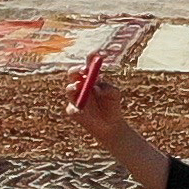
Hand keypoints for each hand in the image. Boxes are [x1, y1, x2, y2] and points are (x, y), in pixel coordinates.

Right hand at [63, 47, 166, 186]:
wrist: (115, 134)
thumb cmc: (117, 113)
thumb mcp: (115, 99)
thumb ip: (109, 92)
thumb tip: (103, 85)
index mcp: (95, 81)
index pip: (89, 65)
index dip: (89, 59)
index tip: (93, 54)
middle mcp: (84, 88)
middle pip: (74, 74)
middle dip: (76, 71)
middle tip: (81, 71)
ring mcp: (78, 99)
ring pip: (71, 89)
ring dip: (76, 89)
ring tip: (83, 92)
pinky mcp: (75, 113)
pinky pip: (73, 109)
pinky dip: (80, 110)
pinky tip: (87, 114)